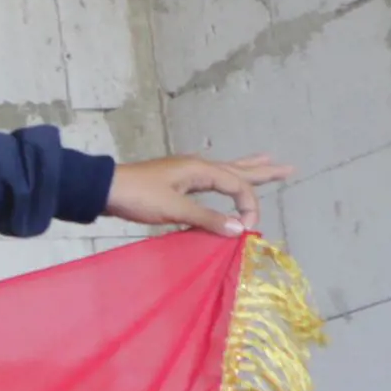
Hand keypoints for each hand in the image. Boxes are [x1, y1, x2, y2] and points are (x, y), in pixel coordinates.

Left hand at [105, 153, 292, 235]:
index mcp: (201, 170)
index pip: (239, 187)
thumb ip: (208, 219)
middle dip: (263, 170)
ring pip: (224, 171)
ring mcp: (186, 172)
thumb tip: (240, 229)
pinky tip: (222, 179)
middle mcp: (197, 166)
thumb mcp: (174, 209)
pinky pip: (209, 179)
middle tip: (288, 168)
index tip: (246, 230)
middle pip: (238, 169)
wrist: (102, 190)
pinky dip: (223, 179)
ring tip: (265, 161)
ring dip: (246, 169)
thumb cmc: (138, 197)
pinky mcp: (175, 181)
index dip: (249, 207)